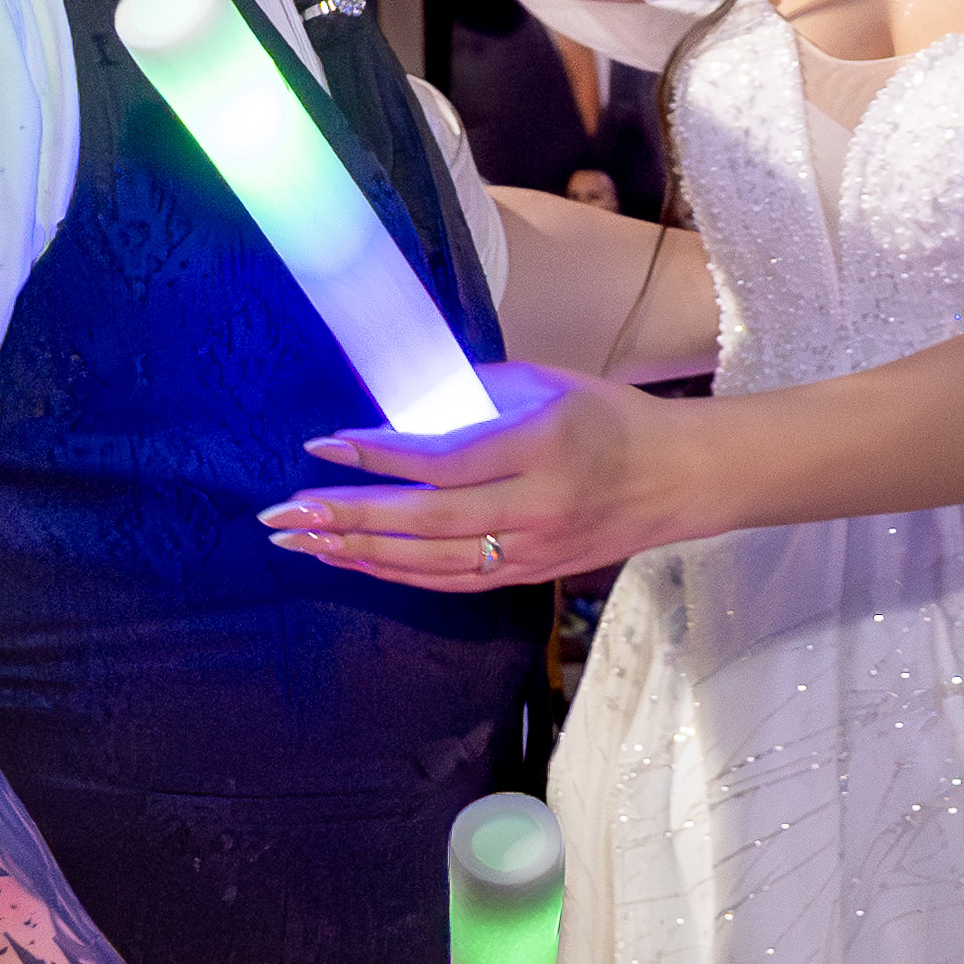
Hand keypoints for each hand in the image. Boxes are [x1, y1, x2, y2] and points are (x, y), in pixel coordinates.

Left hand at [262, 363, 711, 588]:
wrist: (677, 478)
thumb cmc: (608, 416)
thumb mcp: (547, 383)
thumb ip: (473, 393)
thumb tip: (400, 406)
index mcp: (545, 444)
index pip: (446, 459)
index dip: (380, 456)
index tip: (325, 445)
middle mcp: (539, 504)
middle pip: (428, 520)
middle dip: (349, 517)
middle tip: (286, 512)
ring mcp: (535, 548)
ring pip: (432, 562)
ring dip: (360, 551)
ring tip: (302, 539)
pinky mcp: (531, 574)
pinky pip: (452, 580)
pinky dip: (396, 573)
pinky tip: (354, 559)